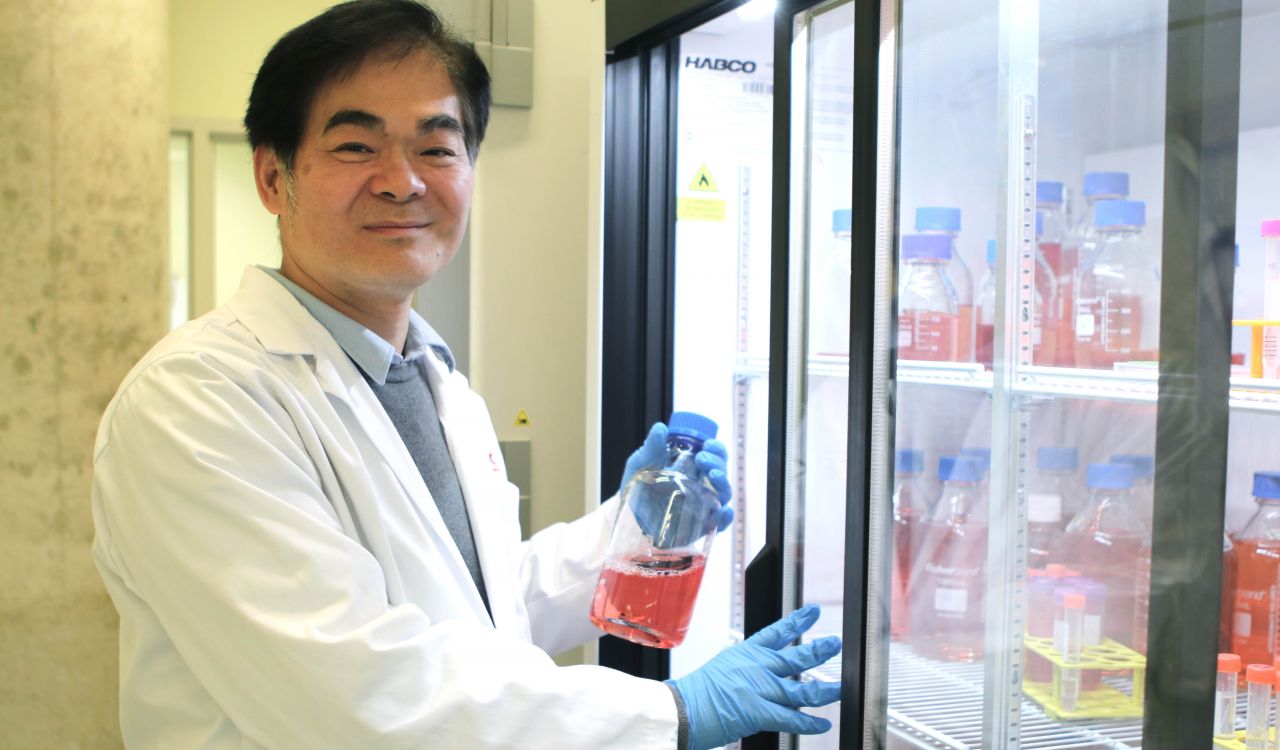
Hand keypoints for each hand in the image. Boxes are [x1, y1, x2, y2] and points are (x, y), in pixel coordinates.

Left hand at [619, 423, 733, 535]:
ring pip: (723, 494)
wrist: (626, 516)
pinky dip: (726, 517)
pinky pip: (720, 523)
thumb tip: (660, 427)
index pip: (714, 455)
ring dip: (723, 482)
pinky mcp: (700, 526)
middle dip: (717, 462)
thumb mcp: (640, 464)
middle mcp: (702, 485)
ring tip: (712, 475)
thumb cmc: (636, 487)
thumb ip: (651, 447)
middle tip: (702, 458)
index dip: (716, 448)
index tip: (707, 444)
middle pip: (721, 472)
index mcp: (693, 468)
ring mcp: (703, 506)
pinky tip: (723, 510)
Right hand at [666, 605, 841, 749]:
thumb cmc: (694, 695)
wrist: (679, 709)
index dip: (798, 621)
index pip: (776, 632)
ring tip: (840, 688)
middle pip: (795, 657)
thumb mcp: (721, 671)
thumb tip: (758, 682)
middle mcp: (755, 667)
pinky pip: (792, 718)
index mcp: (744, 654)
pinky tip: (823, 724)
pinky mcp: (759, 711)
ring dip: (825, 690)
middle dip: (819, 650)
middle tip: (834, 644)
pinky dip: (810, 724)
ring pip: (802, 689)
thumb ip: (744, 674)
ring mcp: (759, 689)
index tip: (812, 612)